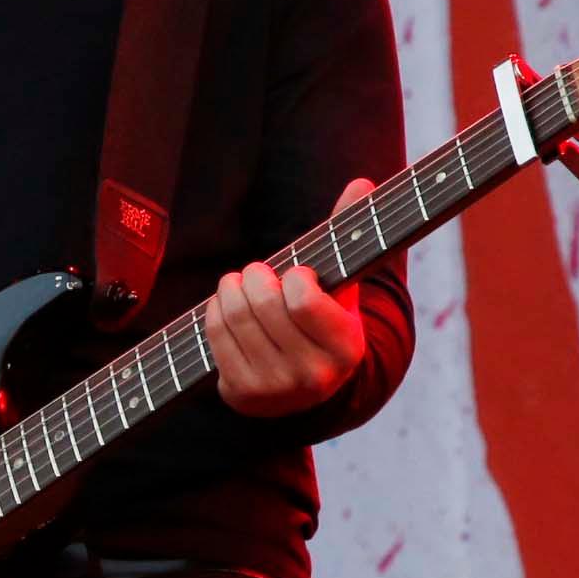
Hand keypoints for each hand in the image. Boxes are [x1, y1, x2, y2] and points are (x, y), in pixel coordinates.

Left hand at [208, 177, 372, 418]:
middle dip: (255, 276)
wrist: (302, 384)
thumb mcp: (341, 283)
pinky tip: (228, 307)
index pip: (303, 299)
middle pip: (263, 304)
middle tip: (259, 272)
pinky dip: (216, 310)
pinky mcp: (243, 394)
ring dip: (231, 288)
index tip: (297, 275)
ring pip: (236, 316)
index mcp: (347, 347)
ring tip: (240, 284)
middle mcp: (315, 375)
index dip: (293, 277)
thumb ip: (350, 234)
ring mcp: (276, 389)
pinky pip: (215, 334)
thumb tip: (362, 183)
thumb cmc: (321, 318)